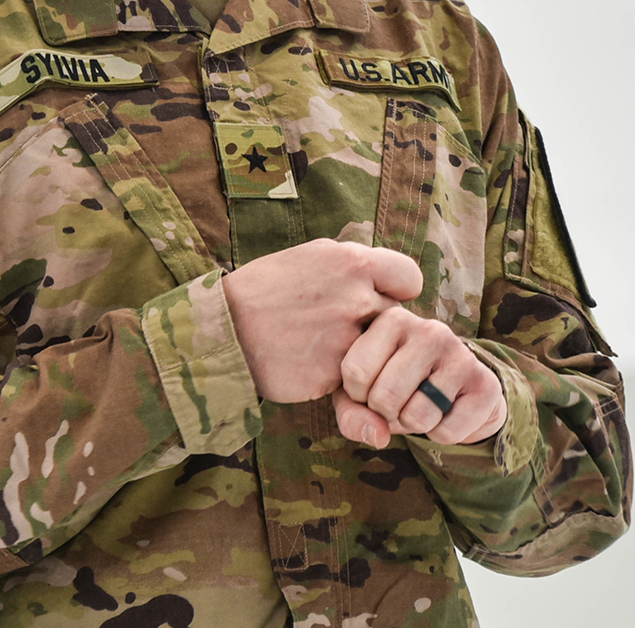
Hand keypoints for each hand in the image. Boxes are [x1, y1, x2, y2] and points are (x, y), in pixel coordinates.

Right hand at [221, 239, 422, 403]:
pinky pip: (354, 378)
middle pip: (397, 318)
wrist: (223, 329)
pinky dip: (338, 375)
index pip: (411, 278)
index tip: (381, 298)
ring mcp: (347, 338)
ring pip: (378, 352)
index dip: (398, 291)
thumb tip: (384, 273)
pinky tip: (310, 364)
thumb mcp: (311, 256)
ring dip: (363, 353)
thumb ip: (352, 264)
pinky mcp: (334, 375)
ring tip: (324, 346)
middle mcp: (357, 298)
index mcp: (353, 262)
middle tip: (344, 328)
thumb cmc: (264, 289)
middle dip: (377, 325)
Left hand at [333, 307, 506, 447]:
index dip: (358, 395)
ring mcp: (461, 355)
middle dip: (386, 414)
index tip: (372, 386)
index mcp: (394, 319)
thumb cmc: (397, 385)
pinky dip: (441, 435)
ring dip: (414, 426)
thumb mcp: (362, 391)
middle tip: (400, 401)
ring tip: (424, 405)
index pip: (355, 371)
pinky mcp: (485, 385)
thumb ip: (351, 411)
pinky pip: (445, 432)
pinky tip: (448, 413)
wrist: (457, 391)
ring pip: (416, 417)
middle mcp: (430, 330)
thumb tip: (377, 435)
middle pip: (384, 397)